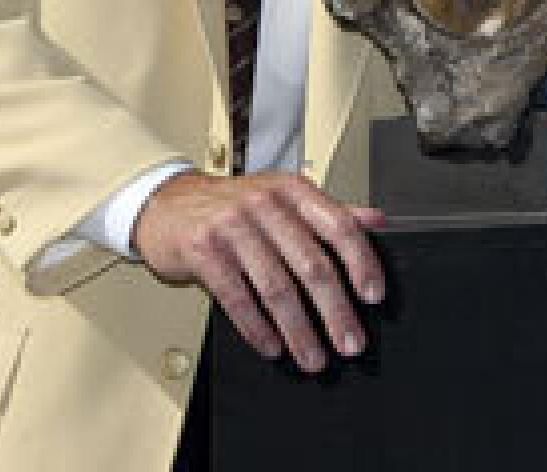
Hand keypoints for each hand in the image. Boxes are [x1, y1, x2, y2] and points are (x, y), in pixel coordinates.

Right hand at [132, 170, 384, 373]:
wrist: (169, 204)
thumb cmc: (232, 205)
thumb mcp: (284, 198)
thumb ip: (331, 211)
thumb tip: (377, 221)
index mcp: (292, 190)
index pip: (338, 225)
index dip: (361, 262)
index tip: (373, 296)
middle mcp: (265, 203)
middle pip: (311, 264)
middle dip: (334, 311)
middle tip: (349, 342)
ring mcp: (233, 225)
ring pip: (276, 287)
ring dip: (299, 331)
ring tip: (312, 356)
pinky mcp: (205, 249)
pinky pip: (237, 298)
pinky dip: (257, 329)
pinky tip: (271, 346)